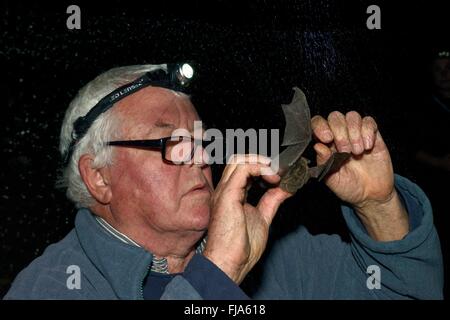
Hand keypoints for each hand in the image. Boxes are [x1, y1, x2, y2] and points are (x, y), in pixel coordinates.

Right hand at [203, 154, 290, 283]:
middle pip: (239, 160)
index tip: (280, 175)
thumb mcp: (263, 218)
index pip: (243, 169)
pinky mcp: (228, 194)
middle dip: (261, 161)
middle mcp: (226, 190)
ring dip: (261, 162)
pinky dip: (259, 167)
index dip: (262, 167)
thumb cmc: (241, 248)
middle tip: (279, 171)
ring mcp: (225, 191)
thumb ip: (271, 201)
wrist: (231, 263)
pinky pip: (242, 168)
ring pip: (239, 160)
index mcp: (232, 195)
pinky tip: (272, 178)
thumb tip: (285, 188)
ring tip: (276, 174)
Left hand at [311, 111, 408, 240]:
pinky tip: (368, 147)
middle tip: (345, 151)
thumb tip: (317, 146)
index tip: (326, 138)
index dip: (320, 126)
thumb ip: (324, 163)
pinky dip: (368, 132)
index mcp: (325, 144)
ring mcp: (356, 133)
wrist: (371, 194)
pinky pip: (369, 121)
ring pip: (352, 116)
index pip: (317, 124)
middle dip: (340, 132)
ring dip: (354, 132)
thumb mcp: (332, 179)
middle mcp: (339, 135)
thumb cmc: (348, 187)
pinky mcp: (373, 135)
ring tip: (357, 152)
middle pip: (335, 117)